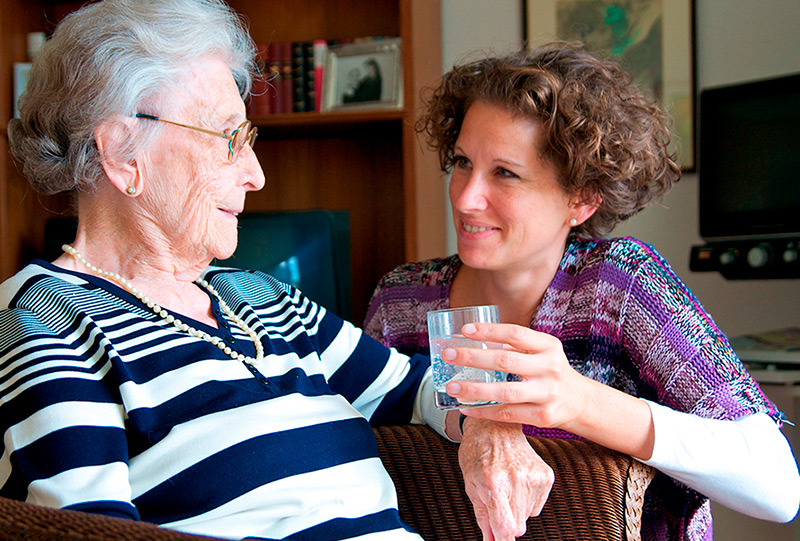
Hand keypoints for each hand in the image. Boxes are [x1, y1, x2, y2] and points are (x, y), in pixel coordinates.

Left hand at [445, 323, 655, 459]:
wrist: (578, 400)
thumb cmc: (548, 370)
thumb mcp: (541, 351)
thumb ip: (514, 345)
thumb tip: (470, 340)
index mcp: (548, 346)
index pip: (516, 334)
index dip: (489, 330)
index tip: (464, 330)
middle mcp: (550, 368)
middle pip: (506, 361)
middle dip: (473, 358)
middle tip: (448, 355)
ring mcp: (547, 393)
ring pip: (505, 392)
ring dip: (474, 390)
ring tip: (451, 387)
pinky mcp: (543, 416)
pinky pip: (508, 414)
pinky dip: (484, 412)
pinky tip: (465, 409)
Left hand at [458, 418, 553, 540]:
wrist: (496, 427)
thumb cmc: (478, 454)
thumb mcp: (471, 485)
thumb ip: (483, 517)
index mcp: (493, 483)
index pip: (505, 527)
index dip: (503, 540)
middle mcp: (516, 480)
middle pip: (517, 526)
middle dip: (506, 521)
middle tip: (496, 502)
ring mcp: (534, 477)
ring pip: (527, 517)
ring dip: (516, 509)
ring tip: (506, 486)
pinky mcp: (546, 476)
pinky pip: (537, 506)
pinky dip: (527, 501)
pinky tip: (518, 482)